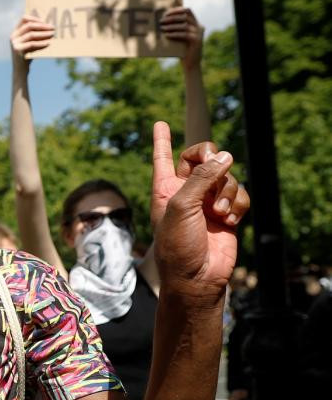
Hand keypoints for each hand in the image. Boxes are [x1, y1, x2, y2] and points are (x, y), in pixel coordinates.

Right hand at [10, 15, 54, 67]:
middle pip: (29, 26)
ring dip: (43, 34)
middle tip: (53, 28)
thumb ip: (35, 35)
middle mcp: (13, 36)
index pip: (24, 19)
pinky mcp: (17, 50)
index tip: (45, 21)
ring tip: (52, 34)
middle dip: (42, 26)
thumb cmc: (28, 55)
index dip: (35, 18)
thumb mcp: (30, 43)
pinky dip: (41, 43)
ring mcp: (14, 43)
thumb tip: (49, 27)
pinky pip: (31, 44)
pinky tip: (48, 43)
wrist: (20, 70)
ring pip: (31, 35)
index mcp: (15, 32)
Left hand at [151, 121, 249, 303]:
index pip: (162, 157)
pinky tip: (230, 222)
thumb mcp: (181, 205)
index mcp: (165, 187)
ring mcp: (208, 202)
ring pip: (227, 176)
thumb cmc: (178, 244)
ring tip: (218, 214)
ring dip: (226, 192)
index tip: (159, 123)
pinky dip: (238, 205)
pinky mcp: (228, 213)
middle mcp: (186, 191)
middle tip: (217, 164)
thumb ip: (201, 177)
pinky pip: (241, 195)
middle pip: (203, 157)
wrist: (197, 276)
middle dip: (211, 156)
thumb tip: (226, 156)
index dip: (161, 140)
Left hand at [162, 7, 203, 69]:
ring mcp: (199, 33)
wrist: (191, 64)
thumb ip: (176, 28)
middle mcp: (199, 26)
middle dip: (172, 17)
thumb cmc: (182, 50)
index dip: (177, 10)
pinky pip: (184, 34)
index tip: (165, 13)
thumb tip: (162, 20)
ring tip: (162, 28)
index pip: (188, 11)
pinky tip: (166, 35)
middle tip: (161, 21)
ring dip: (171, 26)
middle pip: (185, 16)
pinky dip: (174, 34)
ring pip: (184, 25)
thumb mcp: (179, 36)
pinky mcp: (197, 40)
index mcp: (196, 23)